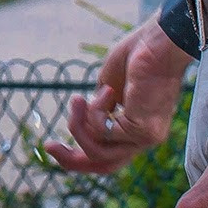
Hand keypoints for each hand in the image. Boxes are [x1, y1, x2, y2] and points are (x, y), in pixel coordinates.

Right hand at [43, 12, 192, 173]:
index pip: (108, 155)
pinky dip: (96, 110)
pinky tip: (108, 90)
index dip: (78, 154)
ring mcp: (146, 138)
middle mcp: (143, 138)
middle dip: (71, 159)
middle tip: (49, 145)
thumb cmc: (137, 55)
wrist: (159, 42)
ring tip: (78, 100)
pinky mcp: (143, 132)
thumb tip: (84, 123)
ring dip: (79, 126)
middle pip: (103, 165)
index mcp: (137, 128)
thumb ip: (99, 108)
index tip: (51, 145)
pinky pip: (103, 132)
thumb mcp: (109, 86)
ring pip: (98, 151)